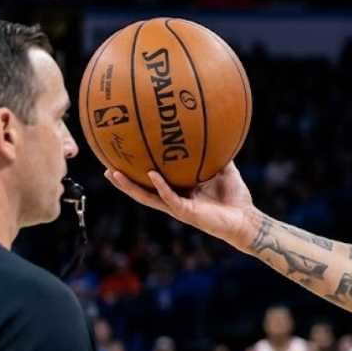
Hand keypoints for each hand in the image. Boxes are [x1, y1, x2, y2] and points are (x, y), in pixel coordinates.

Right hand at [105, 163, 256, 245]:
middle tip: (105, 168)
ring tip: (113, 174)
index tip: (124, 157)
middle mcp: (175, 199)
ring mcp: (178, 207)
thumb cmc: (236, 197)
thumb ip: (218, 154)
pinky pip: (169, 199)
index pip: (154, 180)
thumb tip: (217, 131)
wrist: (246, 219)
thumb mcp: (225, 170)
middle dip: (124, 181)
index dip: (138, 172)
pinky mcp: (186, 213)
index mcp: (181, 190)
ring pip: (147, 197)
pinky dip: (160, 187)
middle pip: (142, 190)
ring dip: (130, 187)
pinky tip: (151, 176)